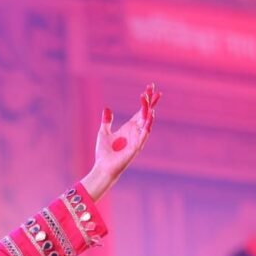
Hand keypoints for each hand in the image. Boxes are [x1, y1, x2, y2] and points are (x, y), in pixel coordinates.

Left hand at [81, 83, 161, 199]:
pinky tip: (150, 117)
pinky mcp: (136, 148)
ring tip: (150, 102)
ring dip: (148, 113)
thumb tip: (107, 108)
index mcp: (129, 128)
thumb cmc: (104, 153)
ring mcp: (137, 140)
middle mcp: (135, 132)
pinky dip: (147, 127)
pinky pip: (143, 135)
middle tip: (153, 89)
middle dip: (150, 102)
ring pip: (146, 123)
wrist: (102, 168)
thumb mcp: (103, 133)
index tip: (150, 87)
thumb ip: (107, 121)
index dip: (146, 100)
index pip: (140, 111)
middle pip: (146, 113)